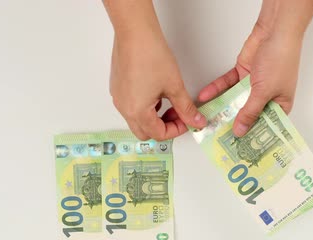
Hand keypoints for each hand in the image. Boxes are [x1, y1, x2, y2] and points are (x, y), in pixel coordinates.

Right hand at [104, 0, 205, 140]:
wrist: (135, 33)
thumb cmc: (151, 55)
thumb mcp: (175, 86)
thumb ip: (186, 108)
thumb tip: (196, 121)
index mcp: (137, 112)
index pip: (159, 134)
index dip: (177, 130)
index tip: (187, 120)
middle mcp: (124, 108)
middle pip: (145, 132)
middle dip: (163, 127)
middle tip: (178, 115)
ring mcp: (118, 97)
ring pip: (137, 119)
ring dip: (154, 117)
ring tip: (169, 101)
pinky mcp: (117, 87)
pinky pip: (130, 106)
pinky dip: (144, 106)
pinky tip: (156, 92)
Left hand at [198, 26, 301, 136]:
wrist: (274, 32)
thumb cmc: (281, 60)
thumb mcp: (264, 92)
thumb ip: (250, 112)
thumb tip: (240, 131)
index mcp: (281, 105)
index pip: (266, 126)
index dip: (254, 137)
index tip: (240, 148)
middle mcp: (267, 96)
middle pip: (248, 115)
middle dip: (233, 124)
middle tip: (218, 137)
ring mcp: (253, 85)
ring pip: (234, 101)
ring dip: (221, 108)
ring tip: (207, 120)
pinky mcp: (242, 73)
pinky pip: (227, 85)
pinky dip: (216, 90)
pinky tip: (205, 97)